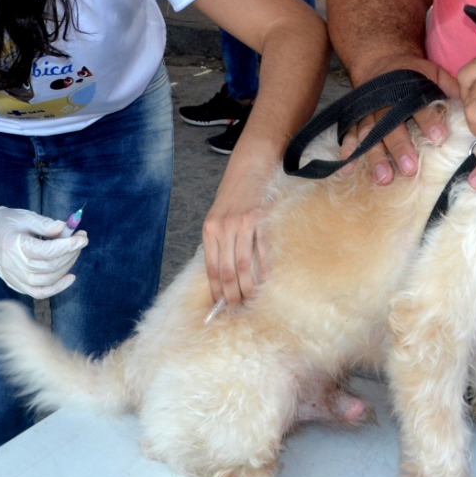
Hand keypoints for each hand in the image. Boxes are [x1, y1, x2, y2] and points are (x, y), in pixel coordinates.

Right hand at [0, 199, 87, 298]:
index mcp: (13, 245)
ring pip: (46, 280)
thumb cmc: (9, 222)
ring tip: (75, 252)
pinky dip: (56, 288)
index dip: (67, 246)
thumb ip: (45, 224)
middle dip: (70, 254)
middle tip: (81, 240)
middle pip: (48, 266)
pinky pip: (38, 292)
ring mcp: (13, 278)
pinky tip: (70, 277)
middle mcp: (12, 265)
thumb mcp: (26, 216)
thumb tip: (65, 228)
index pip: (45, 251)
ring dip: (66, 267)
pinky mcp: (16, 285)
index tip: (83, 238)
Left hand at [202, 152, 272, 308]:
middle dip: (231, 295)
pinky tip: (266, 281)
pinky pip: (262, 251)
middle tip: (237, 309)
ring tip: (250, 300)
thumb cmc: (235, 195)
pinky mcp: (260, 219)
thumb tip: (224, 276)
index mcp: (210, 230)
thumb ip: (220, 241)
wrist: (250, 166)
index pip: (211, 269)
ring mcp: (242, 224)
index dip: (216, 291)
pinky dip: (264, 269)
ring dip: (247, 287)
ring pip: (243, 265)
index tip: (220, 307)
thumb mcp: (219, 217)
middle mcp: (223, 228)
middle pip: (226, 271)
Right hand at [338, 55, 458, 184]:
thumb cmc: (410, 74)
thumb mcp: (431, 72)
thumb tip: (469, 102)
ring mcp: (368, 113)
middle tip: (410, 168)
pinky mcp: (356, 120)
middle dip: (400, 147)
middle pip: (391, 125)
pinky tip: (347, 170)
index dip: (428, 120)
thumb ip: (448, 86)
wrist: (379, 61)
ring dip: (376, 157)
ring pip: (370, 135)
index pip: (418, 106)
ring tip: (384, 178)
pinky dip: (348, 153)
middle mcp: (386, 104)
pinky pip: (350, 136)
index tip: (439, 137)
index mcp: (407, 92)